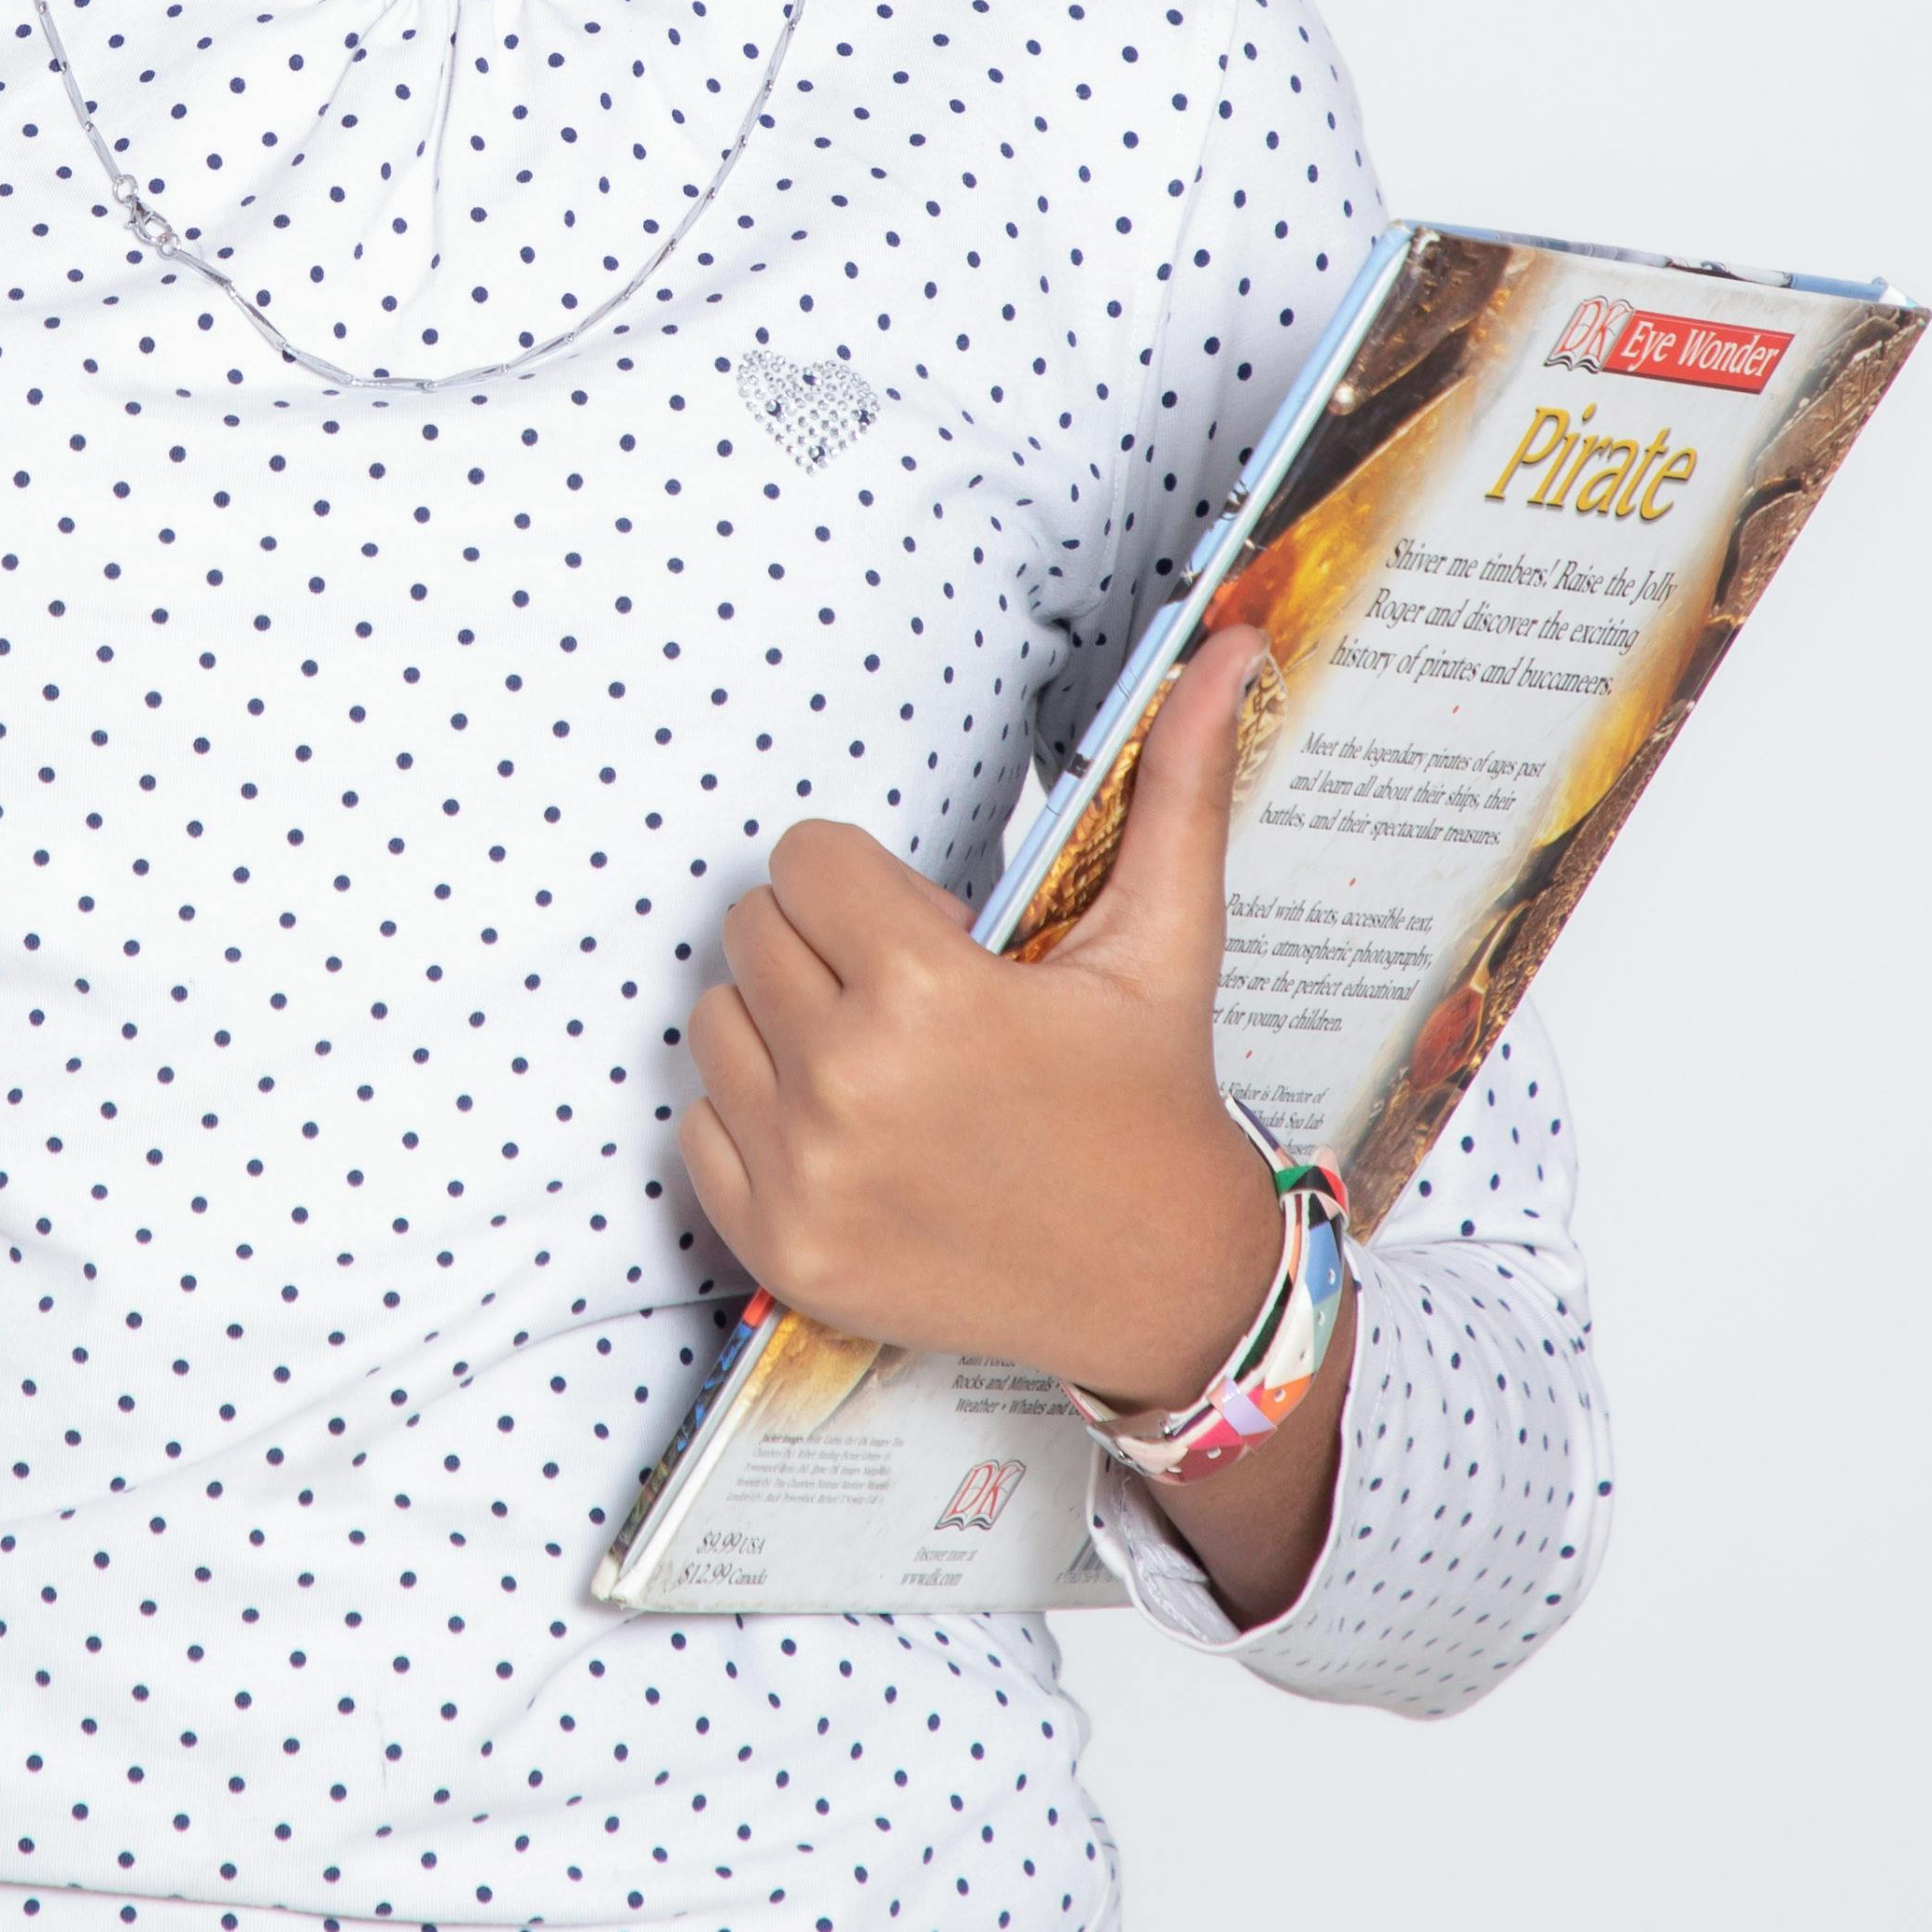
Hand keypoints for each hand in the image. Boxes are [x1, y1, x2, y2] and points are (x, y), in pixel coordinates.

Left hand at [674, 626, 1284, 1409]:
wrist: (1162, 1284)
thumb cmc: (1152, 1098)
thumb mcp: (1164, 941)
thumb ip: (1179, 784)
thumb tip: (1232, 648)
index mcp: (927, 996)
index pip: (806, 860)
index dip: (869, 885)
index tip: (936, 935)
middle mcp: (846, 1088)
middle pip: (753, 932)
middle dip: (826, 945)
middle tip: (917, 1000)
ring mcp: (802, 1178)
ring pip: (716, 1022)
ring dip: (784, 1025)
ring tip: (886, 1064)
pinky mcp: (776, 1248)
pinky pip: (700, 1126)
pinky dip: (760, 1119)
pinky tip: (856, 1135)